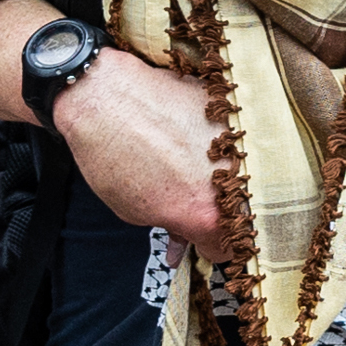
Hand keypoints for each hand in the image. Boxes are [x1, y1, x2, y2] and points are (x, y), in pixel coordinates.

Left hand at [57, 49, 229, 264]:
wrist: (106, 94)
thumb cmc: (113, 153)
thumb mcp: (135, 209)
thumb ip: (171, 227)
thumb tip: (182, 239)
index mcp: (208, 215)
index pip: (228, 251)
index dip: (210, 248)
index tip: (200, 242)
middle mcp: (234, 180)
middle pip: (239, 208)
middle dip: (215, 208)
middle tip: (187, 198)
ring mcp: (236, 141)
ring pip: (238, 168)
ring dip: (216, 171)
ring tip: (181, 159)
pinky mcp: (229, 108)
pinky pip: (230, 134)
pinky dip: (211, 139)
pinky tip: (183, 132)